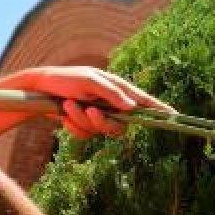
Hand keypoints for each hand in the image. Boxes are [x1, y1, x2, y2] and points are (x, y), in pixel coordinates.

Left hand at [0, 66, 174, 139]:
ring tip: (68, 106)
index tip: (175, 116)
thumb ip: (112, 93)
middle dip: (103, 122)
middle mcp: (110, 104)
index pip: (144, 101)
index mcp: (116, 89)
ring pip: (101, 131)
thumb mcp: (89, 81)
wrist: (39, 89)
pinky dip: (73, 126)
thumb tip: (132, 107)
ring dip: (82, 121)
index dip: (159, 110)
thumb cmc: (65, 79)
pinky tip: (64, 115)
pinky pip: (85, 135)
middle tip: (89, 110)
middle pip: (121, 126)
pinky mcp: (84, 124)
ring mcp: (98, 115)